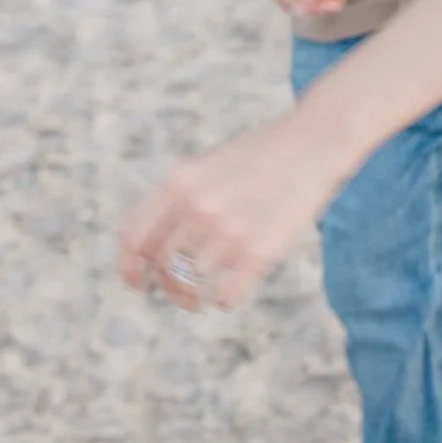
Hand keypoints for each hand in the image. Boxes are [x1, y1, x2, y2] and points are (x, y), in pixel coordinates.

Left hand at [118, 110, 341, 310]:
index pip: (132, 239)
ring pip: (189, 285)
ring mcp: (228, 230)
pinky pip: (225, 297)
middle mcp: (198, 206)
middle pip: (161, 266)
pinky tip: (231, 291)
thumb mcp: (207, 167)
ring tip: (201, 297)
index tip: (136, 283)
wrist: (314, 142)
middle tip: (179, 290)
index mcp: (178, 182)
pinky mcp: (259, 251)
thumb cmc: (259, 155)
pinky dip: (224, 300)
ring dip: (192, 298)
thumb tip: (145, 251)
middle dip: (166, 284)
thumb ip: (175, 201)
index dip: (127, 268)